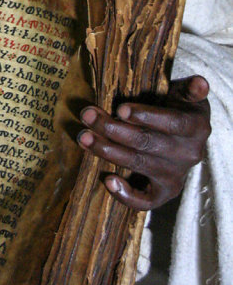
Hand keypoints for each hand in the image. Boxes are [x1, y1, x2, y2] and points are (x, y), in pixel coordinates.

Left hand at [76, 75, 210, 210]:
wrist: (186, 138)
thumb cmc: (178, 109)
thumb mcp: (187, 95)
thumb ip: (190, 89)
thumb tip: (199, 83)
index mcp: (195, 128)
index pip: (171, 123)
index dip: (146, 116)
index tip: (120, 109)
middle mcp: (188, 154)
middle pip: (147, 143)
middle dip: (113, 129)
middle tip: (87, 115)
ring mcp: (175, 175)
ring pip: (139, 164)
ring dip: (107, 151)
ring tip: (84, 137)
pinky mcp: (164, 192)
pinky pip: (146, 201)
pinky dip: (126, 195)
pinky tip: (107, 180)